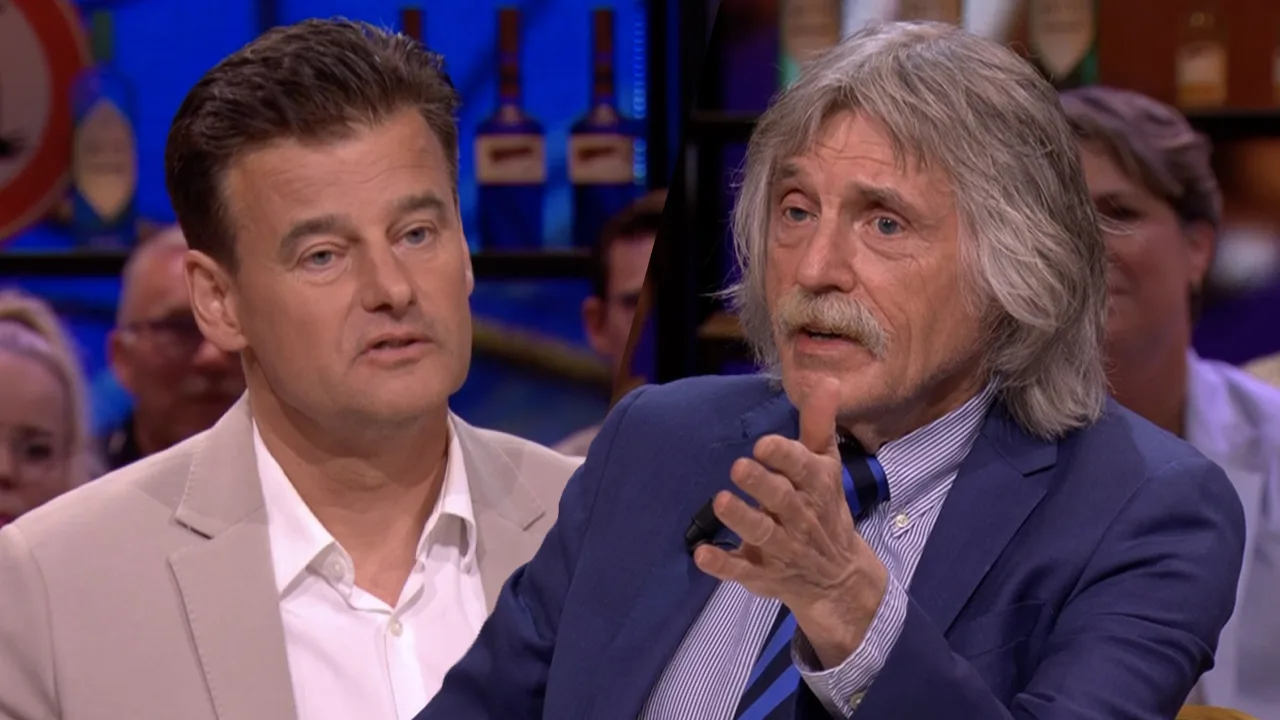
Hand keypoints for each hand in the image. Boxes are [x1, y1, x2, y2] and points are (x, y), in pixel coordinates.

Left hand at [693, 378, 888, 668]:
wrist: (838, 577)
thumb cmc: (824, 508)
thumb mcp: (826, 466)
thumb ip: (819, 425)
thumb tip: (825, 380)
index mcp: (816, 487)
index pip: (803, 468)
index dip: (784, 456)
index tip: (764, 444)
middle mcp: (800, 517)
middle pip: (781, 500)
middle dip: (761, 484)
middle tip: (738, 467)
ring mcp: (781, 548)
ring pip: (761, 533)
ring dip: (741, 518)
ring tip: (720, 501)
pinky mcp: (762, 573)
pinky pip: (741, 570)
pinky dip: (722, 564)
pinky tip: (701, 552)